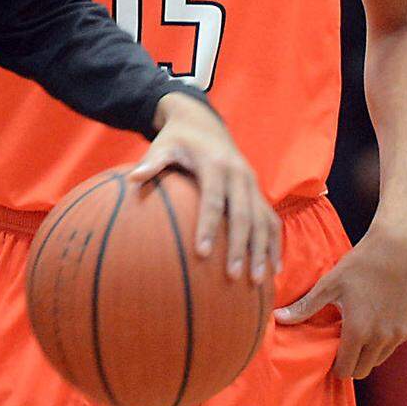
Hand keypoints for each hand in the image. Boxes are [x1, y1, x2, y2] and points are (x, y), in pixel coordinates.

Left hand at [131, 92, 280, 282]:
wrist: (203, 124)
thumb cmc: (177, 140)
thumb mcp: (162, 146)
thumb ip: (151, 162)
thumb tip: (133, 178)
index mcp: (215, 165)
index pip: (213, 200)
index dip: (208, 227)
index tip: (203, 253)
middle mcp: (239, 174)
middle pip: (243, 215)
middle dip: (241, 246)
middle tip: (234, 276)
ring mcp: (252, 183)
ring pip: (263, 220)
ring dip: (262, 251)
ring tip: (256, 281)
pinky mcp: (258, 191)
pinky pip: (271, 219)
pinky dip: (273, 244)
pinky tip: (272, 270)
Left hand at [274, 225, 406, 378]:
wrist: (397, 248)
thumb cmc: (358, 265)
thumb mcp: (328, 285)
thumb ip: (305, 307)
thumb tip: (276, 318)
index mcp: (359, 331)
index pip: (346, 369)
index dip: (336, 367)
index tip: (330, 358)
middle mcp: (383, 338)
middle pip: (364, 369)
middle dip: (351, 363)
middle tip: (342, 347)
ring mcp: (401, 333)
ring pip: (381, 358)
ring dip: (369, 352)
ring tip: (358, 332)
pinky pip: (396, 342)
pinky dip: (386, 338)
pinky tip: (378, 318)